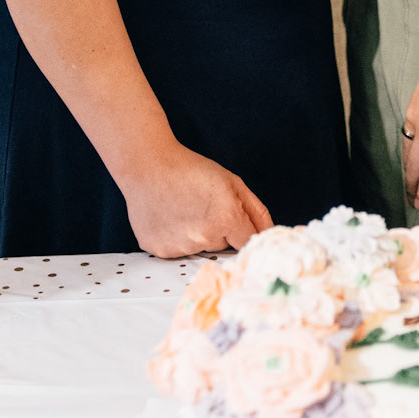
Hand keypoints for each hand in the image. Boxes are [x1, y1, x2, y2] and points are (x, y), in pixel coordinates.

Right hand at [122, 144, 272, 256]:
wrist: (147, 165)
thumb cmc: (190, 169)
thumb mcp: (232, 182)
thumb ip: (256, 212)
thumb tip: (270, 234)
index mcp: (226, 219)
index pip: (247, 242)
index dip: (240, 228)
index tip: (231, 219)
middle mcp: (204, 237)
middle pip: (223, 246)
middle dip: (219, 230)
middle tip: (202, 206)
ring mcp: (180, 247)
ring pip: (200, 249)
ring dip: (196, 234)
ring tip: (183, 209)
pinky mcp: (161, 251)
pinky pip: (178, 251)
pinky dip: (176, 238)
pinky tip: (170, 217)